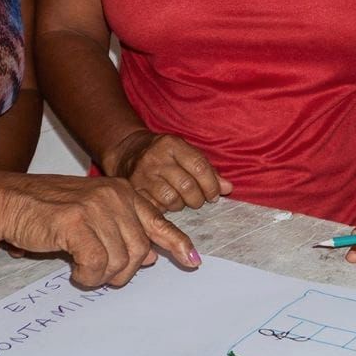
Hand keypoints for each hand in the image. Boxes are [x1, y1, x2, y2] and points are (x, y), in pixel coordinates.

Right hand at [0, 174, 199, 287]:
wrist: (10, 200)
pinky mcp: (77, 222)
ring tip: (84, 271)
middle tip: (104, 277)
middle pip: (140, 250)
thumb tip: (152, 256)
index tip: (193, 262)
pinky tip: (75, 271)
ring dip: (102, 276)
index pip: (158, 221)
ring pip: (119, 260)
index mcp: (123, 192)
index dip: (177, 243)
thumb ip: (123, 230)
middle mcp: (115, 196)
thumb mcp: (92, 213)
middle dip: (125, 272)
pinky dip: (88, 277)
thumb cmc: (49, 210)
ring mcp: (97, 207)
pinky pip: (96, 265)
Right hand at [107, 130, 232, 212]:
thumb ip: (207, 169)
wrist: (128, 151)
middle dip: (198, 198)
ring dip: (182, 205)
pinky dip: (165, 210)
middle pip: (187, 186)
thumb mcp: (185, 152)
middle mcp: (155, 158)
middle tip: (199, 201)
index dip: (211, 185)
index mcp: (172, 144)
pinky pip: (155, 208)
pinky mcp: (133, 191)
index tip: (215, 195)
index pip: (199, 166)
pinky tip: (167, 205)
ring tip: (182, 201)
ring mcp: (142, 175)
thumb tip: (228, 188)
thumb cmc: (164, 154)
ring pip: (172, 199)